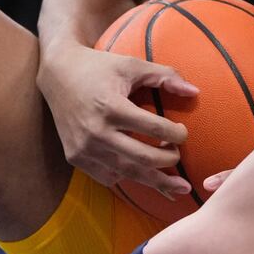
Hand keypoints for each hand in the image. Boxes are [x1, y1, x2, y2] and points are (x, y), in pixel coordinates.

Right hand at [38, 40, 198, 195]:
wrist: (57, 74)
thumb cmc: (99, 67)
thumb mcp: (132, 64)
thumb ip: (165, 75)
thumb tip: (196, 92)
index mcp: (112, 107)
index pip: (156, 129)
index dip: (177, 134)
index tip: (183, 133)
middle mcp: (97, 132)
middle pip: (145, 159)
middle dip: (169, 162)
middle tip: (179, 157)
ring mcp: (84, 148)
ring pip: (127, 173)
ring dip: (154, 181)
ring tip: (175, 188)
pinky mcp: (75, 157)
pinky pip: (107, 176)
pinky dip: (125, 177)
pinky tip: (138, 173)